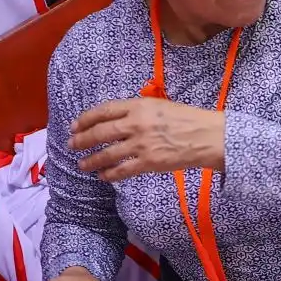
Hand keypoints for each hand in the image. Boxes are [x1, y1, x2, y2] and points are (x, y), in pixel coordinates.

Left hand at [70, 98, 225, 182]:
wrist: (208, 136)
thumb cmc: (188, 119)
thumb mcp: (160, 105)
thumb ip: (138, 110)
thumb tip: (118, 119)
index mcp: (138, 106)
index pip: (103, 111)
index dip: (85, 119)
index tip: (75, 125)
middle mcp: (135, 124)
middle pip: (100, 132)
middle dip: (82, 140)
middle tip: (72, 145)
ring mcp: (141, 144)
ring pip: (107, 153)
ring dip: (91, 159)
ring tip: (82, 164)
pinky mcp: (148, 162)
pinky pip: (122, 170)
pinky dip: (110, 174)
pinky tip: (103, 176)